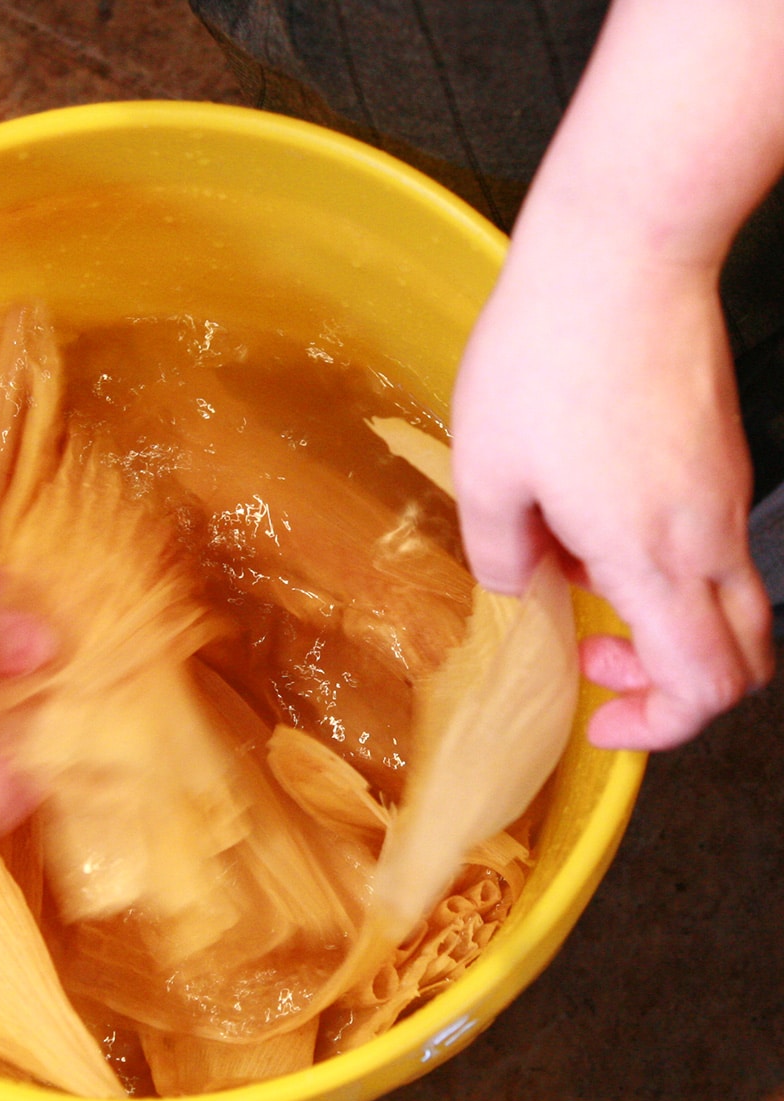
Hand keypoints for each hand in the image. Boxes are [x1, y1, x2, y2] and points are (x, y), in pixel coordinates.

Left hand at [451, 232, 773, 751]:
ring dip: (660, 620)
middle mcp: (710, 535)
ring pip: (729, 601)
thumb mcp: (487, 471)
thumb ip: (501, 552)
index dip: (659, 723)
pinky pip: (711, 542)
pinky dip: (663, 563)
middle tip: (592, 653)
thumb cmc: (546, 357)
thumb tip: (521, 586)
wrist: (621, 251)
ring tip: (577, 573)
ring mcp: (726, 492)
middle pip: (740, 657)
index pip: (703, 685)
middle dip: (668, 683)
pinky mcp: (722, 454)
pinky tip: (592, 516)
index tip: (601, 712)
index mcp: (654, 556)